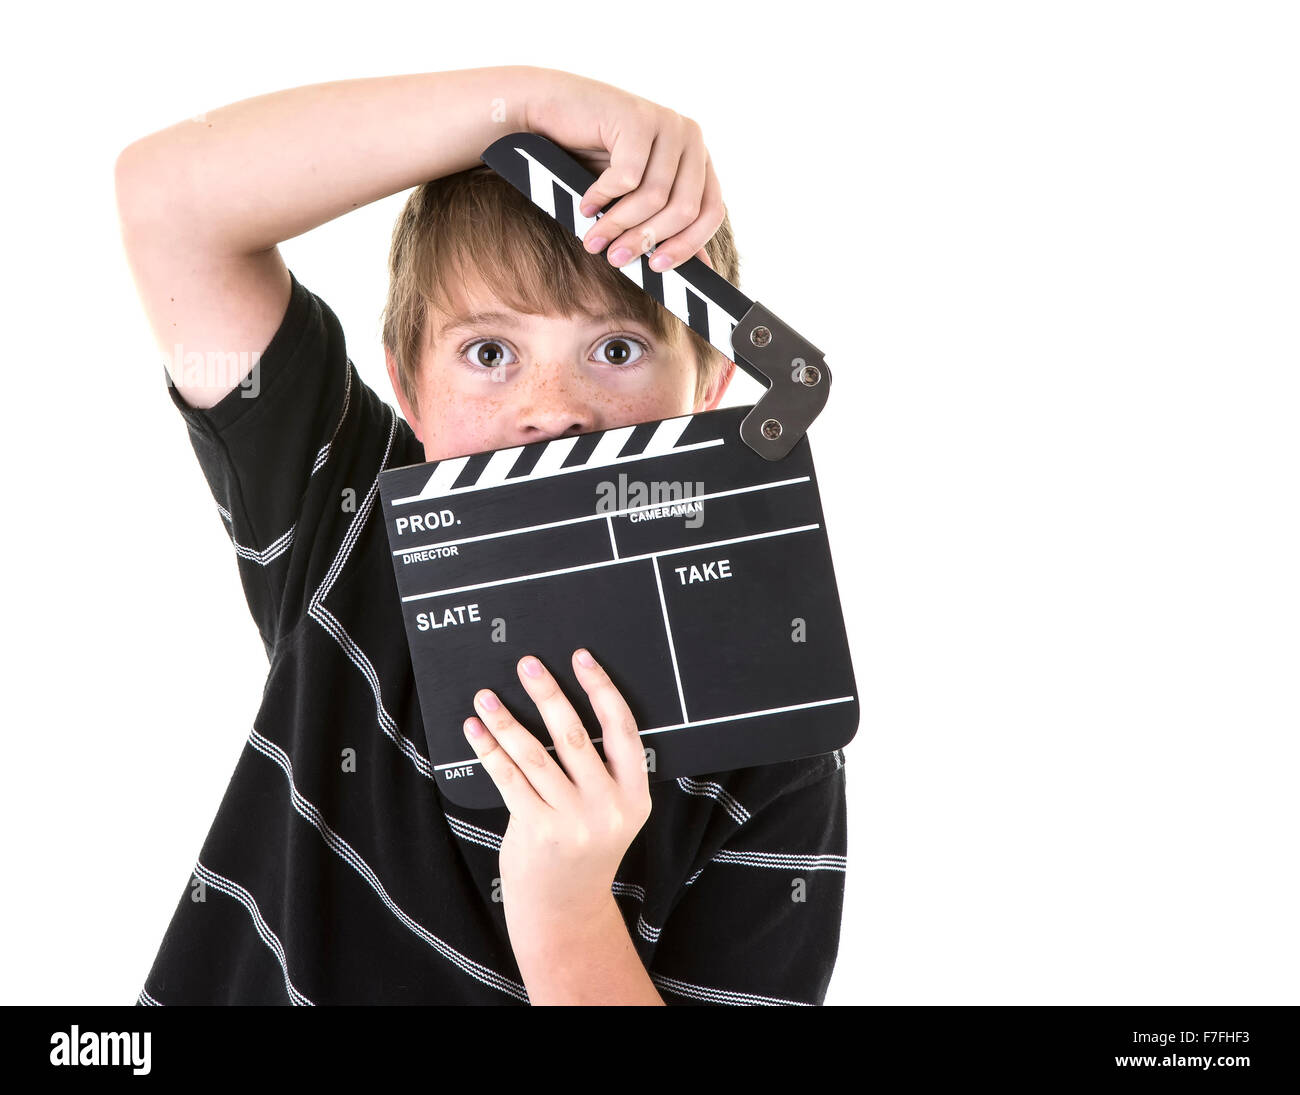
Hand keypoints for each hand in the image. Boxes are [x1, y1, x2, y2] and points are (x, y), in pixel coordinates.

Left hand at [462, 648, 652, 944]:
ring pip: (535, 756)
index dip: (601, 689)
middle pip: (574, 736)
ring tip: (486, 696)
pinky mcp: (537, 831)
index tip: (581, 658)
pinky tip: (475, 730)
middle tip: (527, 665)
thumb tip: (560, 705)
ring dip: (507, 721)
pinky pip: (509, 779)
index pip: (622, 729)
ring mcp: (572, 821)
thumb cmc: (585, 846)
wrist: (565, 908)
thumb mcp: (613, 811)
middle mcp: (607, 806)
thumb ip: (602, 769)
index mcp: (634, 794)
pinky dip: (489, 751)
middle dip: (548, 694)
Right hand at [521, 67, 722, 272]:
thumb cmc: (591, 158)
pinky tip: (585, 204)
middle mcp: (690, 136)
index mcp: (698, 158)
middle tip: (615, 259)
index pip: (711, 211)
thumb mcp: (634, 199)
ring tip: (594, 239)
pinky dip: (602, 197)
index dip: (687, 246)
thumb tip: (702, 271)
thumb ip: (668, 227)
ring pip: (654, 196)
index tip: (655, 268)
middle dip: (646, 240)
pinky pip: (626, 177)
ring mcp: (666, 122)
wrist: (548, 111)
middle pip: (685, 208)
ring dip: (618, 224)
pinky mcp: (637, 116)